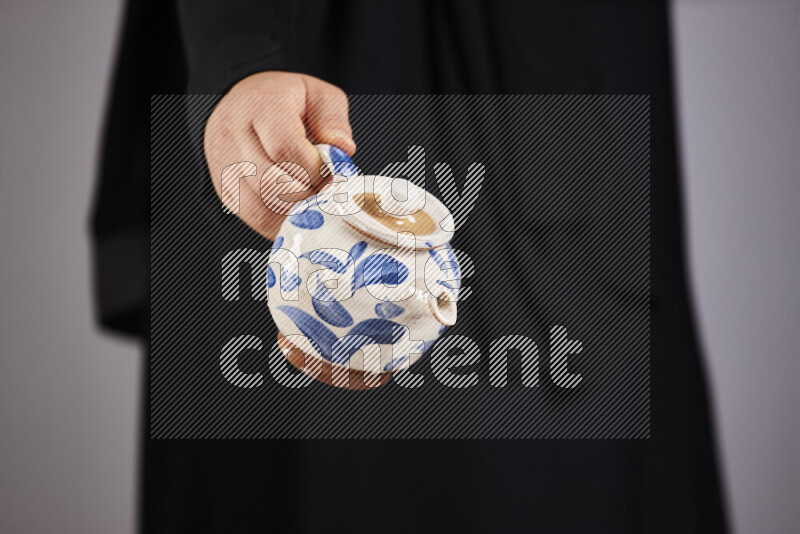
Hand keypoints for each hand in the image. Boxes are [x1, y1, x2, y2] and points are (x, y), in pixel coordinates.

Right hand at [204, 71, 354, 239]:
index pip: (286, 148)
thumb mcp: (317, 95)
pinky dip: (282, 223)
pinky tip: (299, 213)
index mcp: (261, 106)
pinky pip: (254, 219)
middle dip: (308, 194)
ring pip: (262, 207)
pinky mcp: (225, 190)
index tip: (333, 174)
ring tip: (315, 202)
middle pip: (272, 183)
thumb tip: (342, 151)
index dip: (316, 170)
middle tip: (327, 192)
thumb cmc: (284, 101)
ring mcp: (225, 165)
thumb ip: (333, 119)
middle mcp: (234, 135)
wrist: (243, 103)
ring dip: (296, 213)